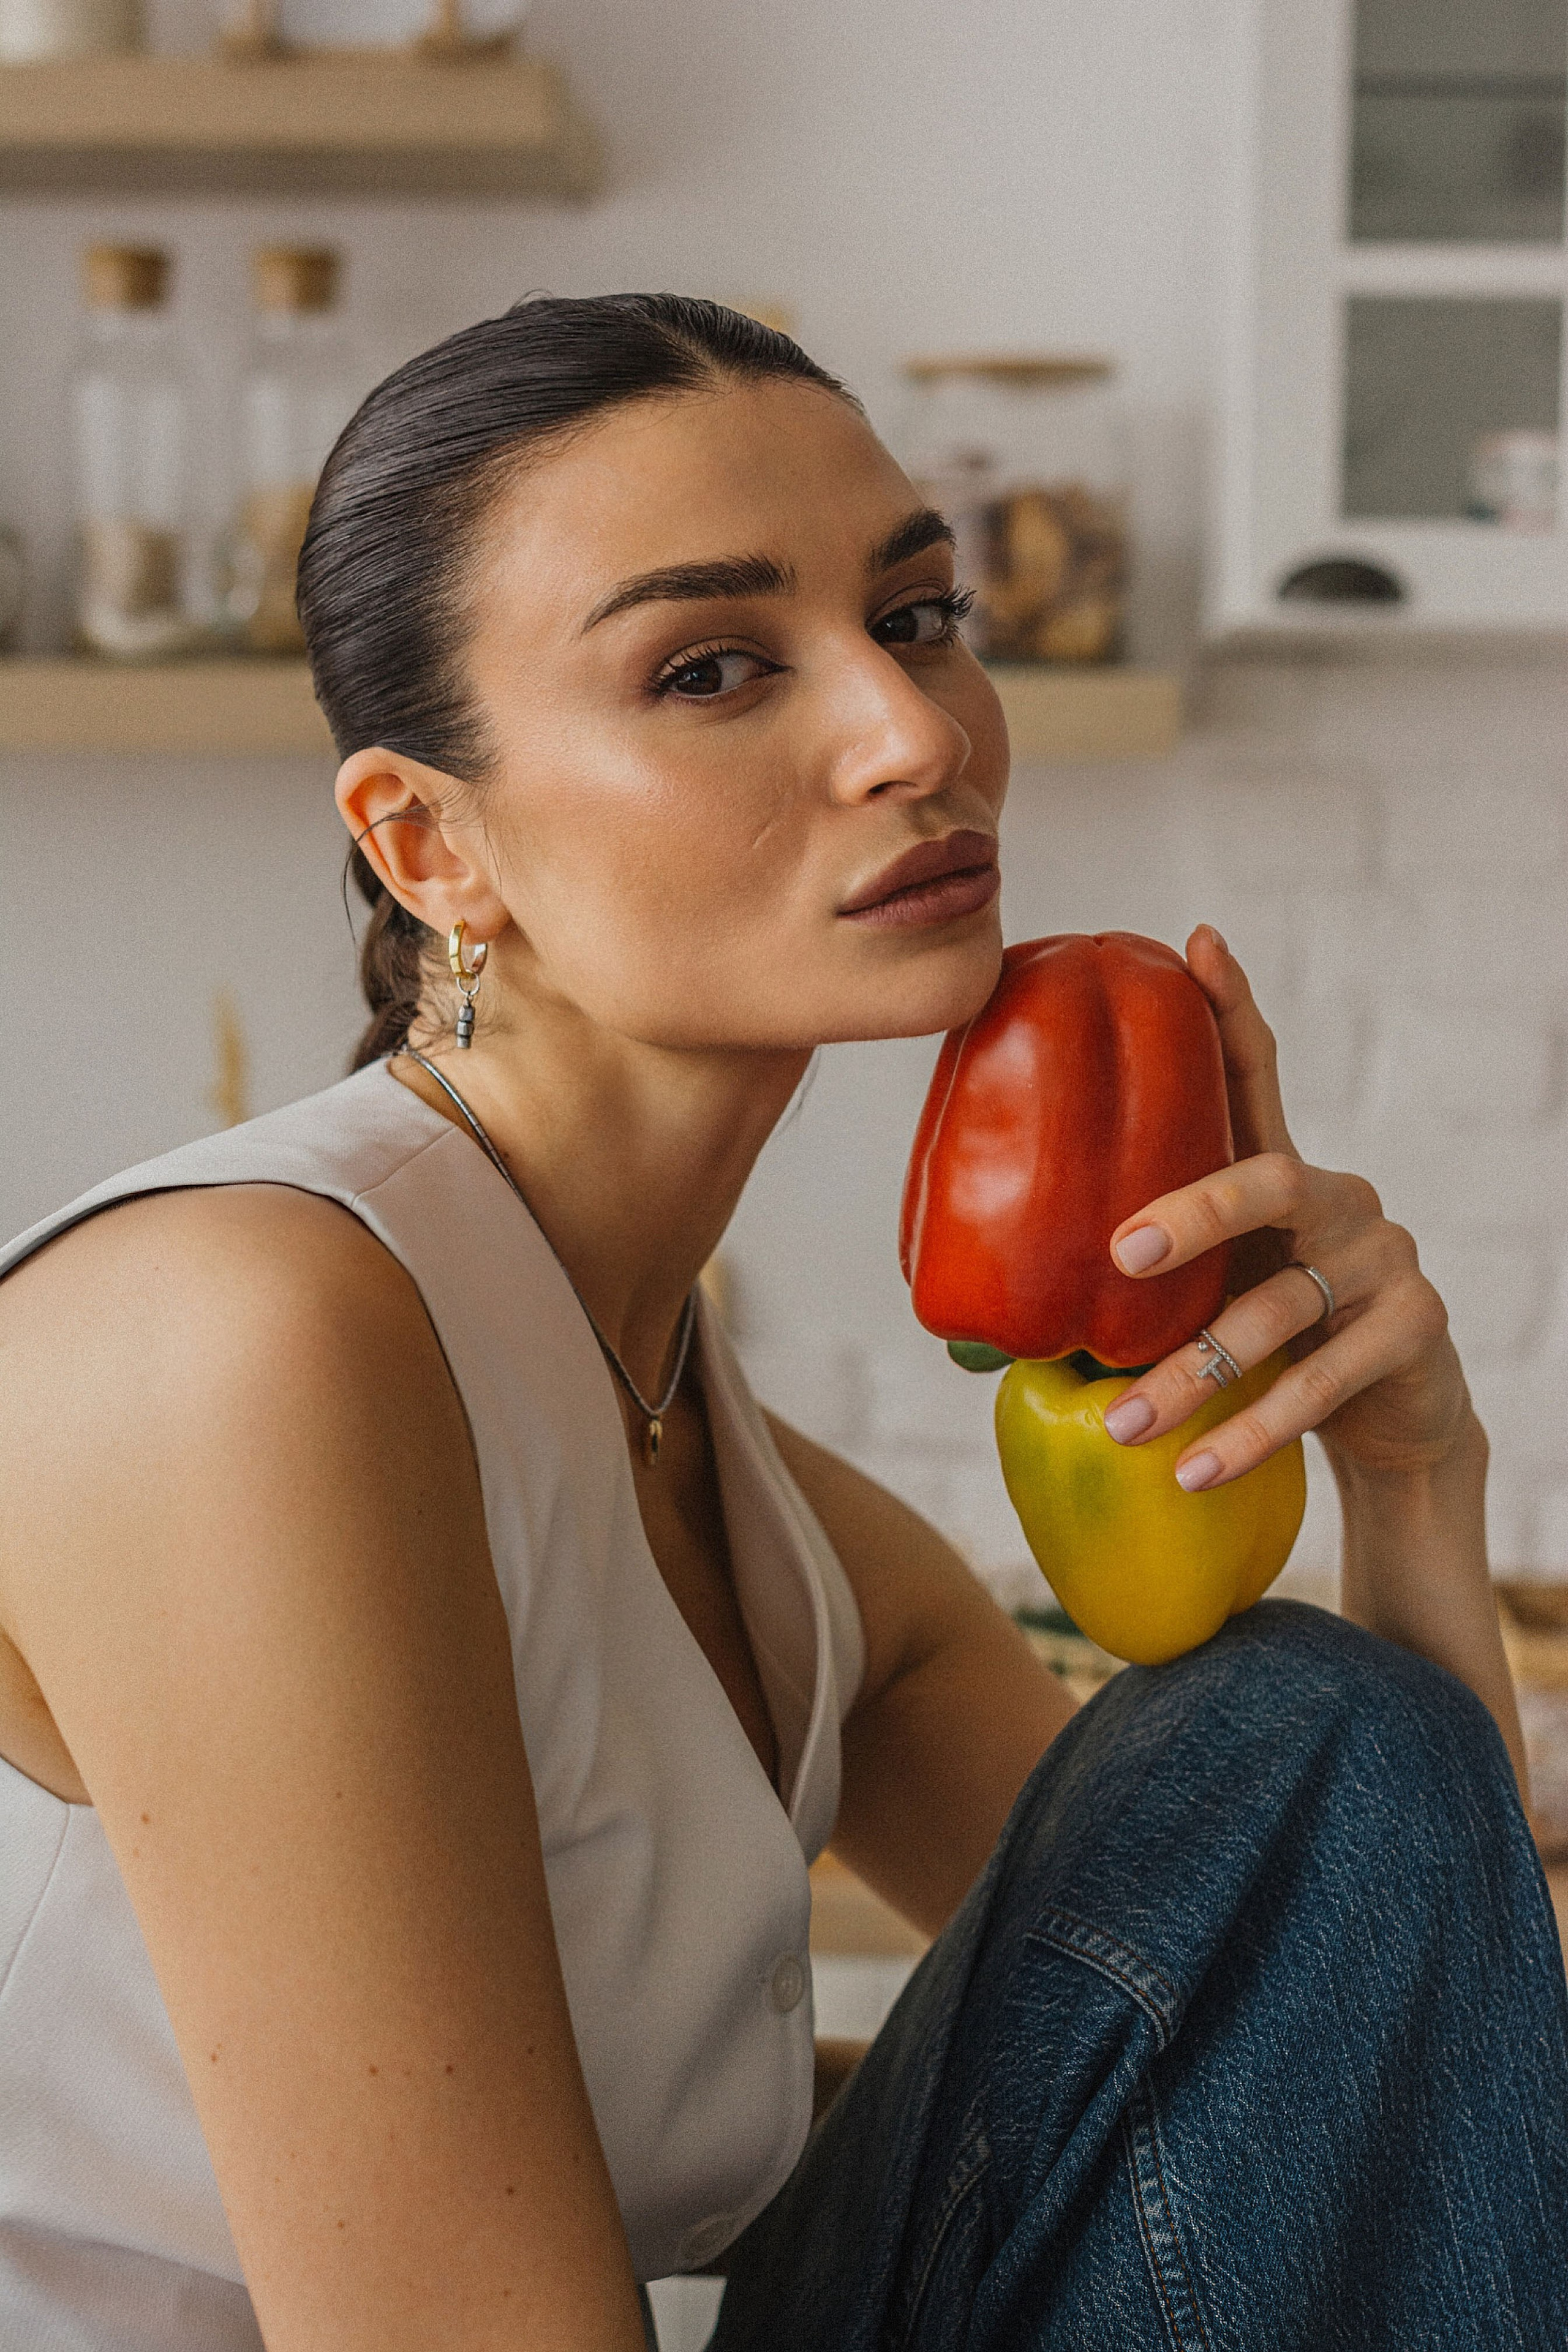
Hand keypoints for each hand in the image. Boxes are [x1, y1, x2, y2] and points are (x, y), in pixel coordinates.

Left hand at [1100, 927, 1476, 1492]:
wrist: (1391, 1423)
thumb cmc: (1270, 1341)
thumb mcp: (1209, 1297)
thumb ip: (1140, 1288)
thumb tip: (969, 1332)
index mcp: (1282, 1176)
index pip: (1259, 1075)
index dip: (1232, 1007)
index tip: (1197, 942)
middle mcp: (1340, 1199)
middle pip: (1265, 1181)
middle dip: (1192, 1214)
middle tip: (1120, 1254)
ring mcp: (1386, 1260)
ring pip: (1278, 1309)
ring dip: (1193, 1374)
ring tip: (1122, 1425)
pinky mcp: (1413, 1333)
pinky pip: (1319, 1382)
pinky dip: (1249, 1433)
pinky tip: (1192, 1473)